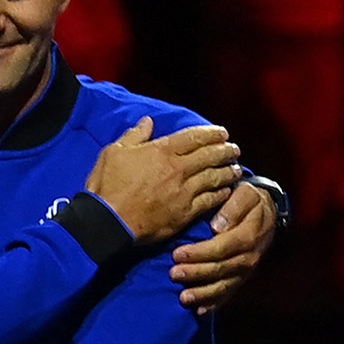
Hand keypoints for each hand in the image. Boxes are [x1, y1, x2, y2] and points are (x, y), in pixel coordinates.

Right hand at [84, 117, 241, 244]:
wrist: (109, 221)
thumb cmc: (107, 185)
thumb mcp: (114, 152)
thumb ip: (134, 135)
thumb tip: (148, 121)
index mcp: (162, 151)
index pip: (195, 137)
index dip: (212, 133)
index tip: (222, 133)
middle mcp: (178, 169)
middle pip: (211, 156)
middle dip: (226, 150)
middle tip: (234, 149)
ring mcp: (184, 192)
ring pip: (215, 178)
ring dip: (228, 171)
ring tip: (235, 168)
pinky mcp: (185, 213)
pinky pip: (210, 201)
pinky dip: (221, 194)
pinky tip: (227, 191)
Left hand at [170, 182, 275, 313]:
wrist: (265, 211)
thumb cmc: (249, 199)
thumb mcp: (245, 194)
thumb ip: (233, 206)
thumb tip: (217, 225)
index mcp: (248, 235)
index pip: (223, 247)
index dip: (200, 252)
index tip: (177, 253)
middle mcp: (249, 257)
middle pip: (221, 268)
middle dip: (196, 273)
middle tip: (173, 273)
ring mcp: (245, 270)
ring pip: (224, 285)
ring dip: (203, 293)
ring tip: (183, 297)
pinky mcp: (241, 277)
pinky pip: (229, 293)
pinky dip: (214, 303)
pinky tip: (200, 311)